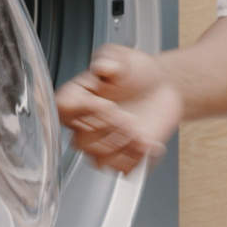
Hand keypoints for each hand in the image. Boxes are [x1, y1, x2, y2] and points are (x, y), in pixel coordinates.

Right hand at [55, 43, 182, 173]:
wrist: (162, 87)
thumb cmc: (138, 72)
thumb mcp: (124, 57)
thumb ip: (110, 60)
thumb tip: (101, 67)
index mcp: (78, 97)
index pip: (64, 110)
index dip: (87, 111)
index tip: (108, 104)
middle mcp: (84, 124)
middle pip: (81, 141)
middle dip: (110, 131)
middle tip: (129, 118)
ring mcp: (101, 144)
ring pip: (99, 159)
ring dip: (123, 147)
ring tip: (141, 132)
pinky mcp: (120, 157)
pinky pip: (121, 169)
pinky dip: (138, 159)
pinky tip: (149, 143)